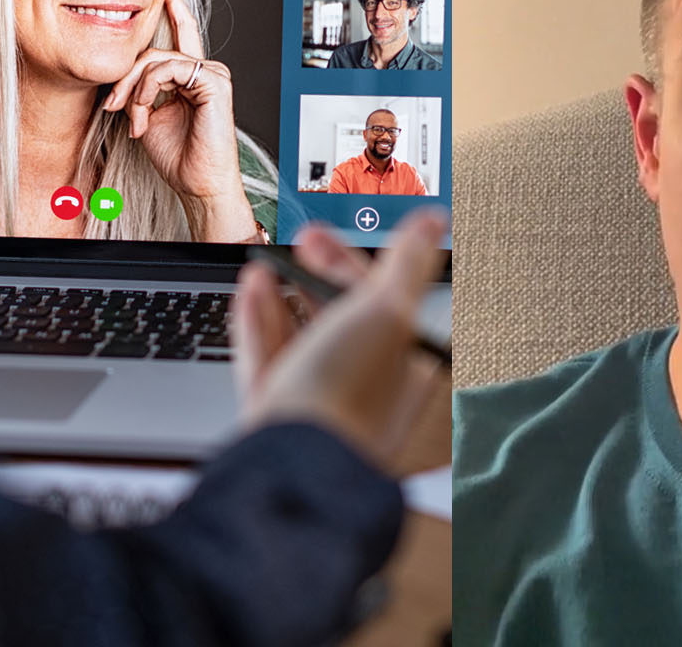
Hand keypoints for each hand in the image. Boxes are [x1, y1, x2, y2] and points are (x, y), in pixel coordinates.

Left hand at [100, 0, 255, 241]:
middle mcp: (203, 70)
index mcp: (190, 76)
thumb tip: (120, 78)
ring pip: (157, 59)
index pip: (179, 33)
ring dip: (135, 89)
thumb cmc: (177, 157)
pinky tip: (145, 112)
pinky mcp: (214, 81)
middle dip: (126, 77)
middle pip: (154, 51)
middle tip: (111, 104)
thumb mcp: (146, 116)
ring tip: (133, 118)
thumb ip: (138, 90)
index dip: (172, 8)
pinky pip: (169, 68)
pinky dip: (148, 89)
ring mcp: (211, 73)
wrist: (198, 184)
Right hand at [231, 208, 448, 473]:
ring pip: (301, 337)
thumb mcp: (385, 310)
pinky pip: (268, 359)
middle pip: (341, 318)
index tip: (322, 237)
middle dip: (317, 275)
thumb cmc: (347, 394)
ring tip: (266, 266)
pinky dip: (258, 321)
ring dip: (282, 294)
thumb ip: (407, 262)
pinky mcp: (278, 414)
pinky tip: (250, 291)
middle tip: (298, 244)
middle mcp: (364, 386)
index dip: (352, 262)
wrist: (292, 460)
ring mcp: (318, 402)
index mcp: (404, 367)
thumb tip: (431, 221)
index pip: (384, 302)